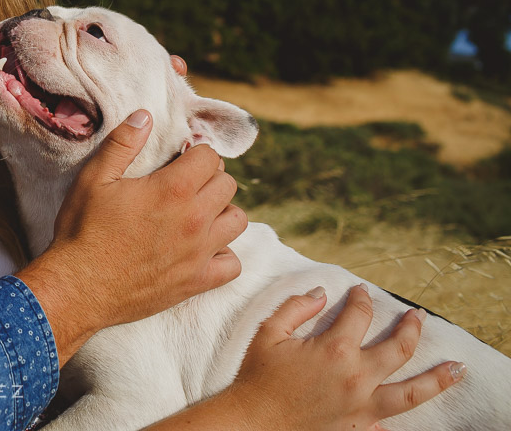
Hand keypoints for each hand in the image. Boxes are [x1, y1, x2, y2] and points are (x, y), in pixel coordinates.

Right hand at [17, 110, 246, 362]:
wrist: (80, 286)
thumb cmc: (83, 230)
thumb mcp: (94, 178)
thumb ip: (122, 144)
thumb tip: (145, 115)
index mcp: (173, 188)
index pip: (210, 157)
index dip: (195, 153)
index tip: (179, 159)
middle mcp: (195, 218)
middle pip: (227, 185)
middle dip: (209, 178)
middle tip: (184, 183)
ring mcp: (200, 252)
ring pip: (238, 221)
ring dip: (222, 212)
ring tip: (197, 213)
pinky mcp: (198, 281)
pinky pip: (233, 264)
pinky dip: (223, 254)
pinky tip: (202, 249)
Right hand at [221, 285, 464, 430]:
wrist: (252, 422)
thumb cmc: (257, 377)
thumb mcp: (269, 333)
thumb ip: (296, 308)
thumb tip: (321, 293)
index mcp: (334, 349)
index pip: (359, 314)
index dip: (361, 298)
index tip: (361, 292)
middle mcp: (357, 377)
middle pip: (398, 348)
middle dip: (410, 328)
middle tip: (417, 316)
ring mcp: (362, 407)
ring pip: (412, 392)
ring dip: (437, 378)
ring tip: (456, 369)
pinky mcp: (358, 428)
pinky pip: (390, 423)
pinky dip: (403, 419)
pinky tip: (415, 413)